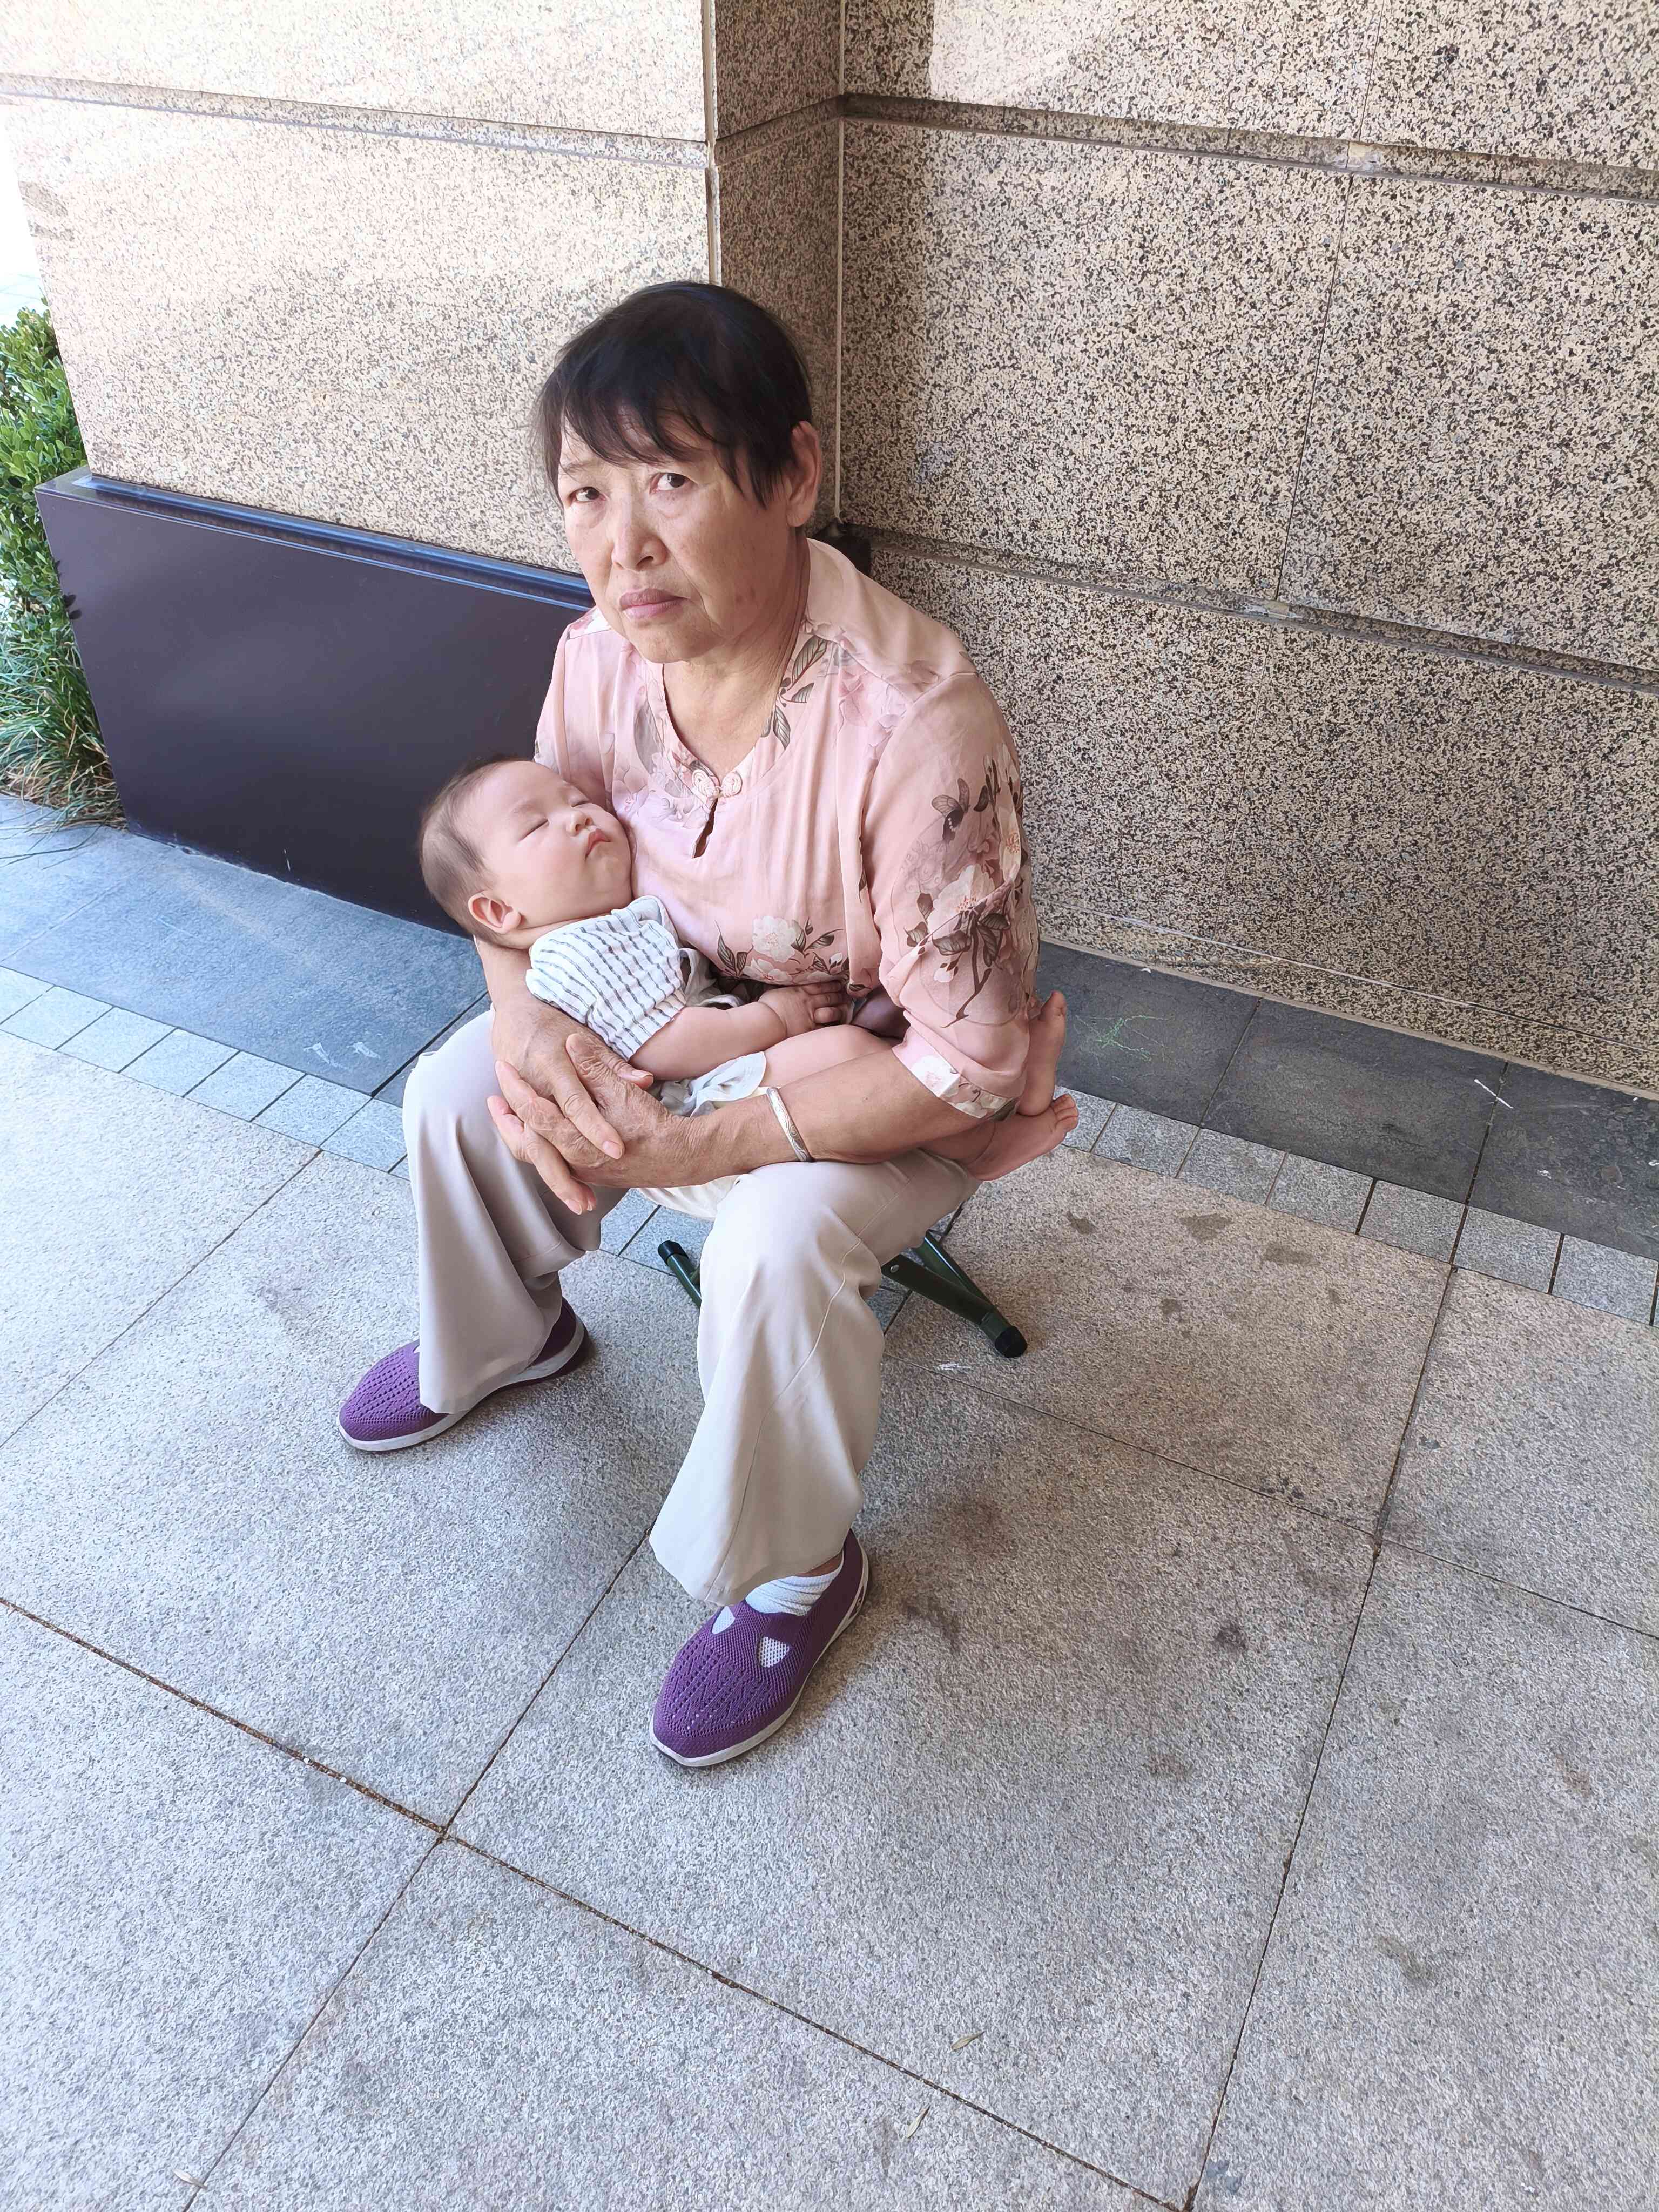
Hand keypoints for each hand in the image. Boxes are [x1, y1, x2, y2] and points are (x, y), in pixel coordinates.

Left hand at [489, 1028, 698, 1208]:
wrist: (679, 1158)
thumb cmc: (653, 1125)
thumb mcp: (624, 1092)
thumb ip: (596, 1068)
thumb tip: (572, 1043)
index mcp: (578, 1139)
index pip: (535, 1113)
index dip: (515, 1089)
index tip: (503, 1068)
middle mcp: (573, 1160)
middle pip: (526, 1139)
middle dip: (506, 1119)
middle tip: (492, 1098)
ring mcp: (579, 1169)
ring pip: (536, 1154)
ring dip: (517, 1134)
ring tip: (504, 1115)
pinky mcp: (587, 1173)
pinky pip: (551, 1160)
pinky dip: (536, 1145)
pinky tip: (533, 1132)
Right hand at [760, 980, 849, 1038]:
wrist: (766, 1020)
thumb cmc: (767, 1005)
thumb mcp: (776, 990)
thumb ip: (786, 988)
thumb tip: (784, 986)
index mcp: (800, 991)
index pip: (820, 985)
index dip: (832, 984)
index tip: (839, 983)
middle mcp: (808, 1001)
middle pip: (829, 997)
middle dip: (839, 995)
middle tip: (846, 995)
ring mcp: (811, 1015)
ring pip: (831, 1011)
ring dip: (840, 1009)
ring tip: (844, 1008)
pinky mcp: (810, 1029)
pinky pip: (825, 1027)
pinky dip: (833, 1026)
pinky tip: (838, 1025)